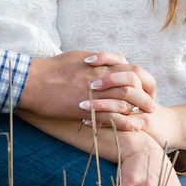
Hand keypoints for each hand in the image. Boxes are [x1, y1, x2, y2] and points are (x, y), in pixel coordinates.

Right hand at [19, 50, 155, 120]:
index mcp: (101, 63)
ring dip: (140, 107)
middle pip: (136, 81)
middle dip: (147, 93)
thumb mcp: (77, 58)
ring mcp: (96, 90)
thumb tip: (102, 62)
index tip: (145, 89)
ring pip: (128, 97)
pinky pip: (114, 114)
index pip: (132, 68)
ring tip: (146, 117)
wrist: (33, 81)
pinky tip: (133, 128)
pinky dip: (126, 121)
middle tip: (151, 105)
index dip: (143, 80)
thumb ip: (95, 61)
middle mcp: (102, 75)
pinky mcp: (88, 106)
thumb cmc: (51, 69)